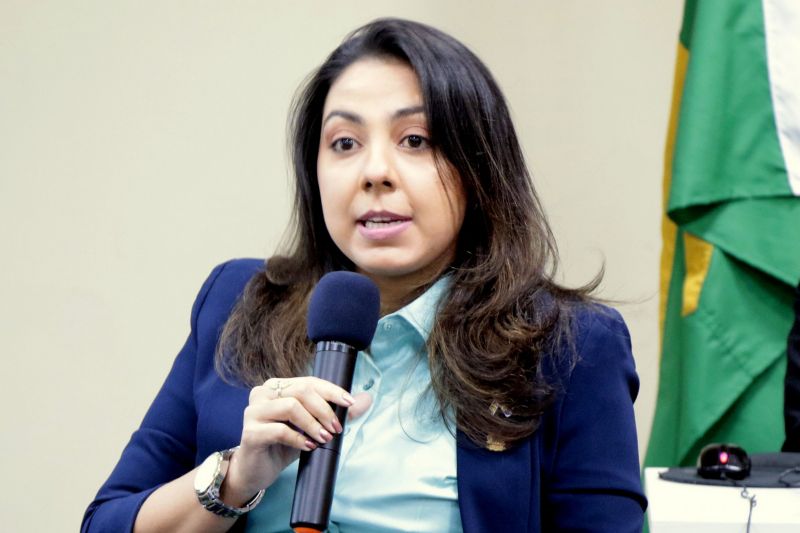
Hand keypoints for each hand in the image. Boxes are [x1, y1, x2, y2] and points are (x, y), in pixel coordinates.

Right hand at [220, 377, 354, 505]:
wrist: (257, 470)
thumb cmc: (284, 444)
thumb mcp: (312, 426)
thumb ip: (336, 412)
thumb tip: (367, 399)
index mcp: (277, 386)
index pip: (309, 381)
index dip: (331, 391)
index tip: (350, 404)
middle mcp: (263, 393)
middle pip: (301, 391)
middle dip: (325, 410)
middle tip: (337, 429)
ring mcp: (253, 411)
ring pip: (291, 407)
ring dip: (313, 424)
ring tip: (324, 438)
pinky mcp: (250, 432)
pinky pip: (280, 430)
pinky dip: (299, 439)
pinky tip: (308, 446)